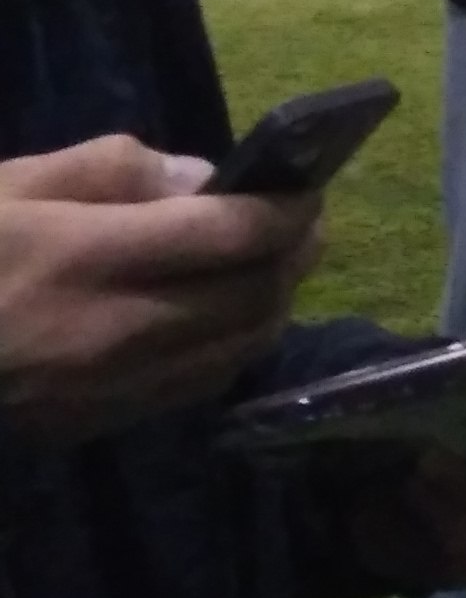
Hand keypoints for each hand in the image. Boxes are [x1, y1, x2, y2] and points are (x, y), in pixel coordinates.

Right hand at [0, 136, 320, 443]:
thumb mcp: (10, 185)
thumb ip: (113, 172)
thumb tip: (199, 179)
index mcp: (84, 258)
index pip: (229, 234)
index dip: (285, 211)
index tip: (304, 190)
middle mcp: (108, 331)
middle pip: (250, 297)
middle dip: (292, 258)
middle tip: (304, 227)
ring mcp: (100, 389)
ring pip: (234, 350)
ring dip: (269, 307)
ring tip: (273, 269)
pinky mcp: (86, 425)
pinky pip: (191, 388)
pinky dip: (226, 349)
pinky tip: (219, 320)